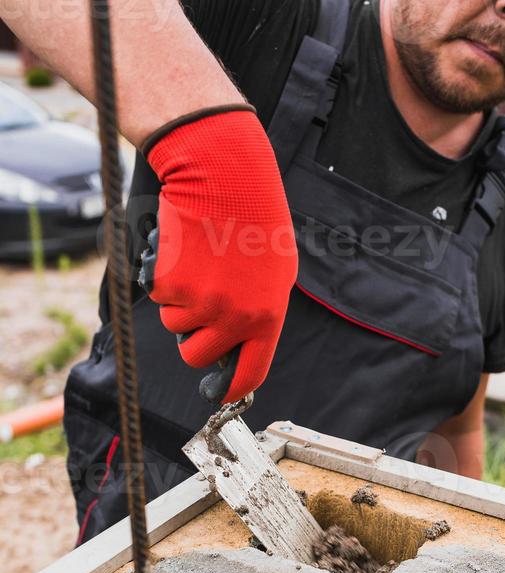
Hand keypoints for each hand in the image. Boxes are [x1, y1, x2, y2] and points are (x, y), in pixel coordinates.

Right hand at [139, 107, 297, 402]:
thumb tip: (238, 342)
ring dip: (180, 300)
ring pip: (174, 324)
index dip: (230, 388)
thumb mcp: (274, 272)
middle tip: (197, 308)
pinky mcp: (170, 286)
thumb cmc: (253, 216)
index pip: (250, 372)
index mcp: (266, 318)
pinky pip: (160, 296)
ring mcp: (200, 304)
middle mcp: (234, 319)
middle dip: (192, 339)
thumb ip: (258, 312)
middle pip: (197, 356)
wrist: (223, 175)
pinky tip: (183, 249)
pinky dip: (164, 276)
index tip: (219, 394)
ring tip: (199, 261)